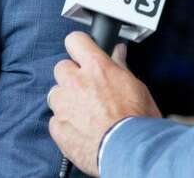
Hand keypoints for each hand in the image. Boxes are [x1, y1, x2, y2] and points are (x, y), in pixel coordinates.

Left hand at [48, 32, 160, 175]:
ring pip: (55, 94)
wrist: (131, 152)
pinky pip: (55, 119)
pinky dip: (64, 123)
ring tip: (84, 113)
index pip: (75, 40)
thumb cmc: (137, 121)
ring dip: (66, 100)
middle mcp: (76, 82)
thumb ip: (121, 67)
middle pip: (61, 67)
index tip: (82, 53)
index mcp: (96, 68)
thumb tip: (118, 52)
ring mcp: (64, 105)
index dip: (79, 46)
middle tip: (86, 88)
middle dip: (71, 76)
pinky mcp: (58, 127)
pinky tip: (81, 129)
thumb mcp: (137, 87)